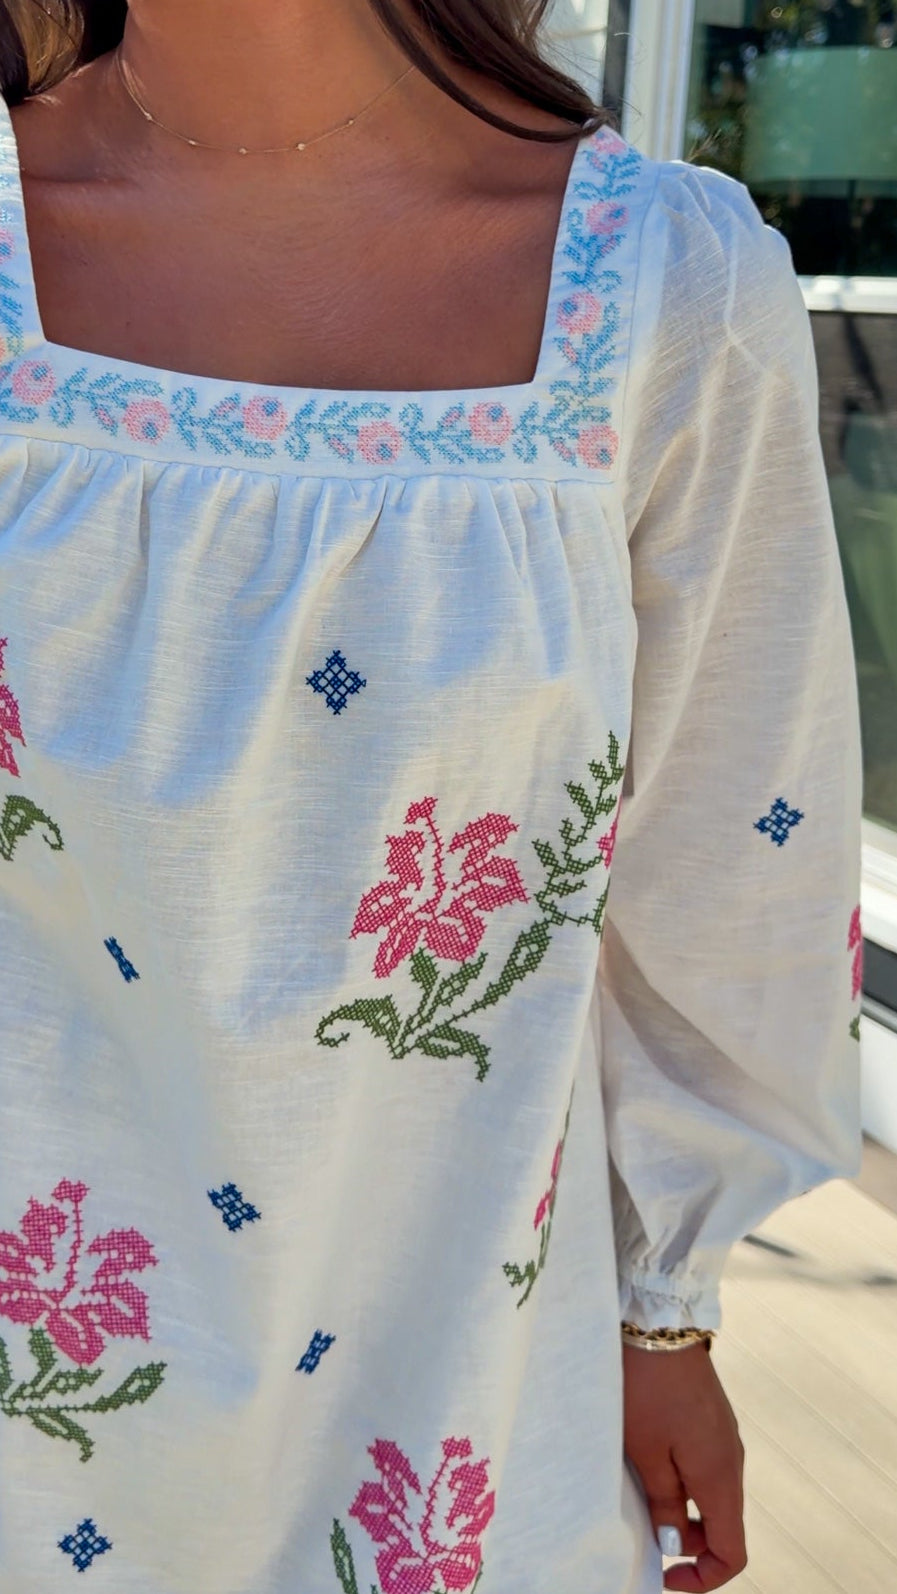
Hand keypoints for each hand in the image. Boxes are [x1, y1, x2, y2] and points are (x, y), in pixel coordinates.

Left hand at [622, 1340, 746, 1590]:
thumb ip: (664, 1502)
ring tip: (641, 1495)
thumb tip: (676, 1544)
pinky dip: (685, 1481)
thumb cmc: (647, 1387)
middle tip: (646, 1533)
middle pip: (724, 1526)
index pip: (734, 1552)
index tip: (666, 1574)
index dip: (704, 1577)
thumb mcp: (646, 1452)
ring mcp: (724, 1436)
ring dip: (685, 1510)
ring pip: (714, 1495)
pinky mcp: (712, 1418)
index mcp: (721, 1476)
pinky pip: (706, 1465)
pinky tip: (651, 1463)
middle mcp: (732, 1459)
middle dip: (689, 1543)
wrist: (659, 1321)